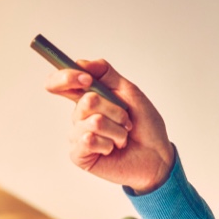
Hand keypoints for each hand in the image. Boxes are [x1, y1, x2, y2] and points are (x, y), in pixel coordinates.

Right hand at [46, 59, 174, 191]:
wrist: (157, 155)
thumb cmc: (145, 126)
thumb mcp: (130, 92)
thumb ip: (106, 74)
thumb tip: (81, 63)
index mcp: (88, 98)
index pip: (61, 83)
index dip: (66, 77)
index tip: (86, 79)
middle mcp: (80, 116)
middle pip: (86, 101)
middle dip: (115, 110)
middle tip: (126, 121)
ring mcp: (78, 136)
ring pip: (92, 122)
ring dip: (116, 130)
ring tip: (123, 138)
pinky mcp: (80, 155)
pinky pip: (88, 141)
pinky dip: (108, 143)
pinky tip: (113, 149)